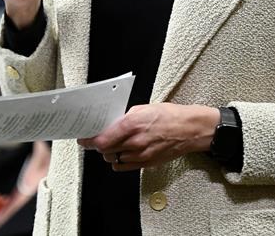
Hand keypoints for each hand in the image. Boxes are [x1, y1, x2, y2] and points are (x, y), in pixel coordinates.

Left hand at [78, 103, 219, 170]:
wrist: (190, 129)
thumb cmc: (170, 116)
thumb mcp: (144, 108)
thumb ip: (125, 117)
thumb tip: (111, 123)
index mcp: (132, 124)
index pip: (101, 139)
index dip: (89, 141)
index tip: (84, 139)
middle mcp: (134, 142)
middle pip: (105, 150)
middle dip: (98, 146)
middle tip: (96, 140)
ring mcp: (140, 155)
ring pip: (114, 158)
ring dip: (110, 152)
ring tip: (113, 144)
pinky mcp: (146, 164)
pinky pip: (124, 167)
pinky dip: (119, 161)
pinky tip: (122, 153)